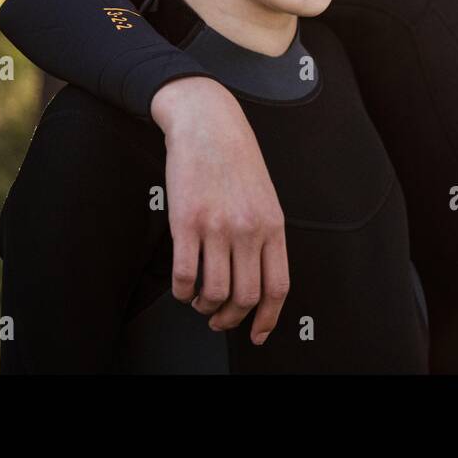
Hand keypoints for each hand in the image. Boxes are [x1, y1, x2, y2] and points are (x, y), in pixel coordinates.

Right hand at [151, 76, 288, 343]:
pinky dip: (181, 291)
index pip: (277, 287)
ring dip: (204, 306)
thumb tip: (258, 278)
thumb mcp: (264, 198)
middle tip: (218, 319)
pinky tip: (182, 286)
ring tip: (199, 299)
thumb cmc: (236, 159)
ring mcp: (217, 228)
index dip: (267, 318)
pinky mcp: (186, 223)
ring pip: (213, 292)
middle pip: (245, 297)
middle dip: (230, 319)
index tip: (256, 333)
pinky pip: (184, 275)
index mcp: (273, 225)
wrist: (208, 124)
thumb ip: (264, 236)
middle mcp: (248, 230)